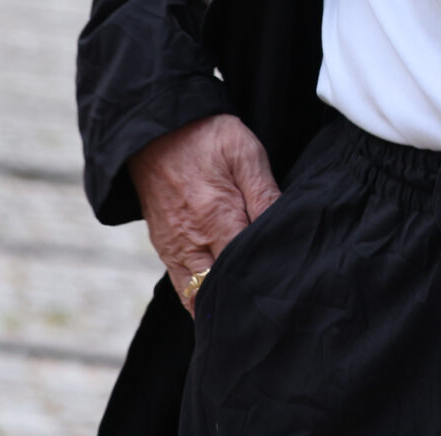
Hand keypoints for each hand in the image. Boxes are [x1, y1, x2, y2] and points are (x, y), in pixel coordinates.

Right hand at [127, 114, 280, 312]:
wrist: (155, 131)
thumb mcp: (245, 153)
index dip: (266, 278)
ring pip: (197, 295)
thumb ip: (265, 194)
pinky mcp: (163, 248)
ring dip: (220, 303)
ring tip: (247, 309)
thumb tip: (285, 227)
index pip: (245, 267)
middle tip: (270, 306)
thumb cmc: (205, 138)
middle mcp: (192, 241)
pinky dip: (200, 297)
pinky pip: (182, 286)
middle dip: (243, 299)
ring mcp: (174, 249)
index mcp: (217, 218)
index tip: (285, 286)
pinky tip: (221, 298)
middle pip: (219, 290)